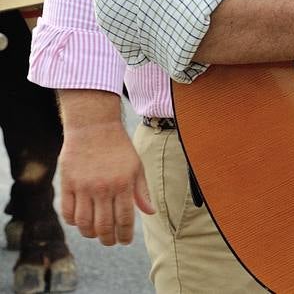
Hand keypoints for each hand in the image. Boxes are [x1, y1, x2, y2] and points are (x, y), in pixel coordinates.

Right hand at [59, 119, 153, 245]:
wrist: (94, 128)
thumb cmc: (119, 148)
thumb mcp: (136, 166)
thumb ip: (142, 191)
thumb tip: (150, 213)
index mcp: (124, 184)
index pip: (125, 218)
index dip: (125, 234)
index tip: (125, 241)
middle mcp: (103, 188)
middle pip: (103, 225)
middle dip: (108, 239)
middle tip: (110, 242)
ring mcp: (83, 187)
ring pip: (84, 223)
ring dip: (90, 234)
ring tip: (96, 234)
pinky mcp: (67, 184)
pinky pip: (68, 212)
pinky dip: (74, 222)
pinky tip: (81, 222)